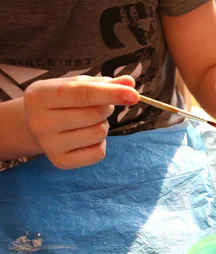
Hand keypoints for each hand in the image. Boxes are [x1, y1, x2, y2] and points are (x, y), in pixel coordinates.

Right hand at [23, 75, 138, 168]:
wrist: (35, 125)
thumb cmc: (61, 100)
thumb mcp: (77, 85)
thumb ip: (105, 83)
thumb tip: (130, 82)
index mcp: (41, 95)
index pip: (82, 94)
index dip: (111, 93)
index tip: (134, 95)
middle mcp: (40, 121)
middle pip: (95, 114)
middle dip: (105, 108)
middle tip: (95, 106)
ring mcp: (49, 144)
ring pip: (99, 133)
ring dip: (102, 125)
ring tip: (87, 121)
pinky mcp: (60, 162)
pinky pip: (98, 153)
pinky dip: (100, 144)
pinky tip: (86, 137)